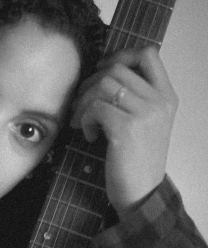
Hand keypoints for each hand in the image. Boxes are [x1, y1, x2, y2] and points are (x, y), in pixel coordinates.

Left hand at [70, 46, 177, 214]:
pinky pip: (95, 108)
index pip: (148, 54)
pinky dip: (85, 120)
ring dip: (83, 102)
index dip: (120, 55)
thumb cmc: (137, 160)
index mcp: (167, 96)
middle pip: (116, 68)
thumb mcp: (146, 123)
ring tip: (82, 122)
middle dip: (90, 83)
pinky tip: (90, 136)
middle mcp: (159, 100)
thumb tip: (101, 75)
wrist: (142, 193)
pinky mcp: (126, 128)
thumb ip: (135, 97)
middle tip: (82, 105)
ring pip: (102, 85)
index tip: (102, 72)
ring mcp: (145, 113)